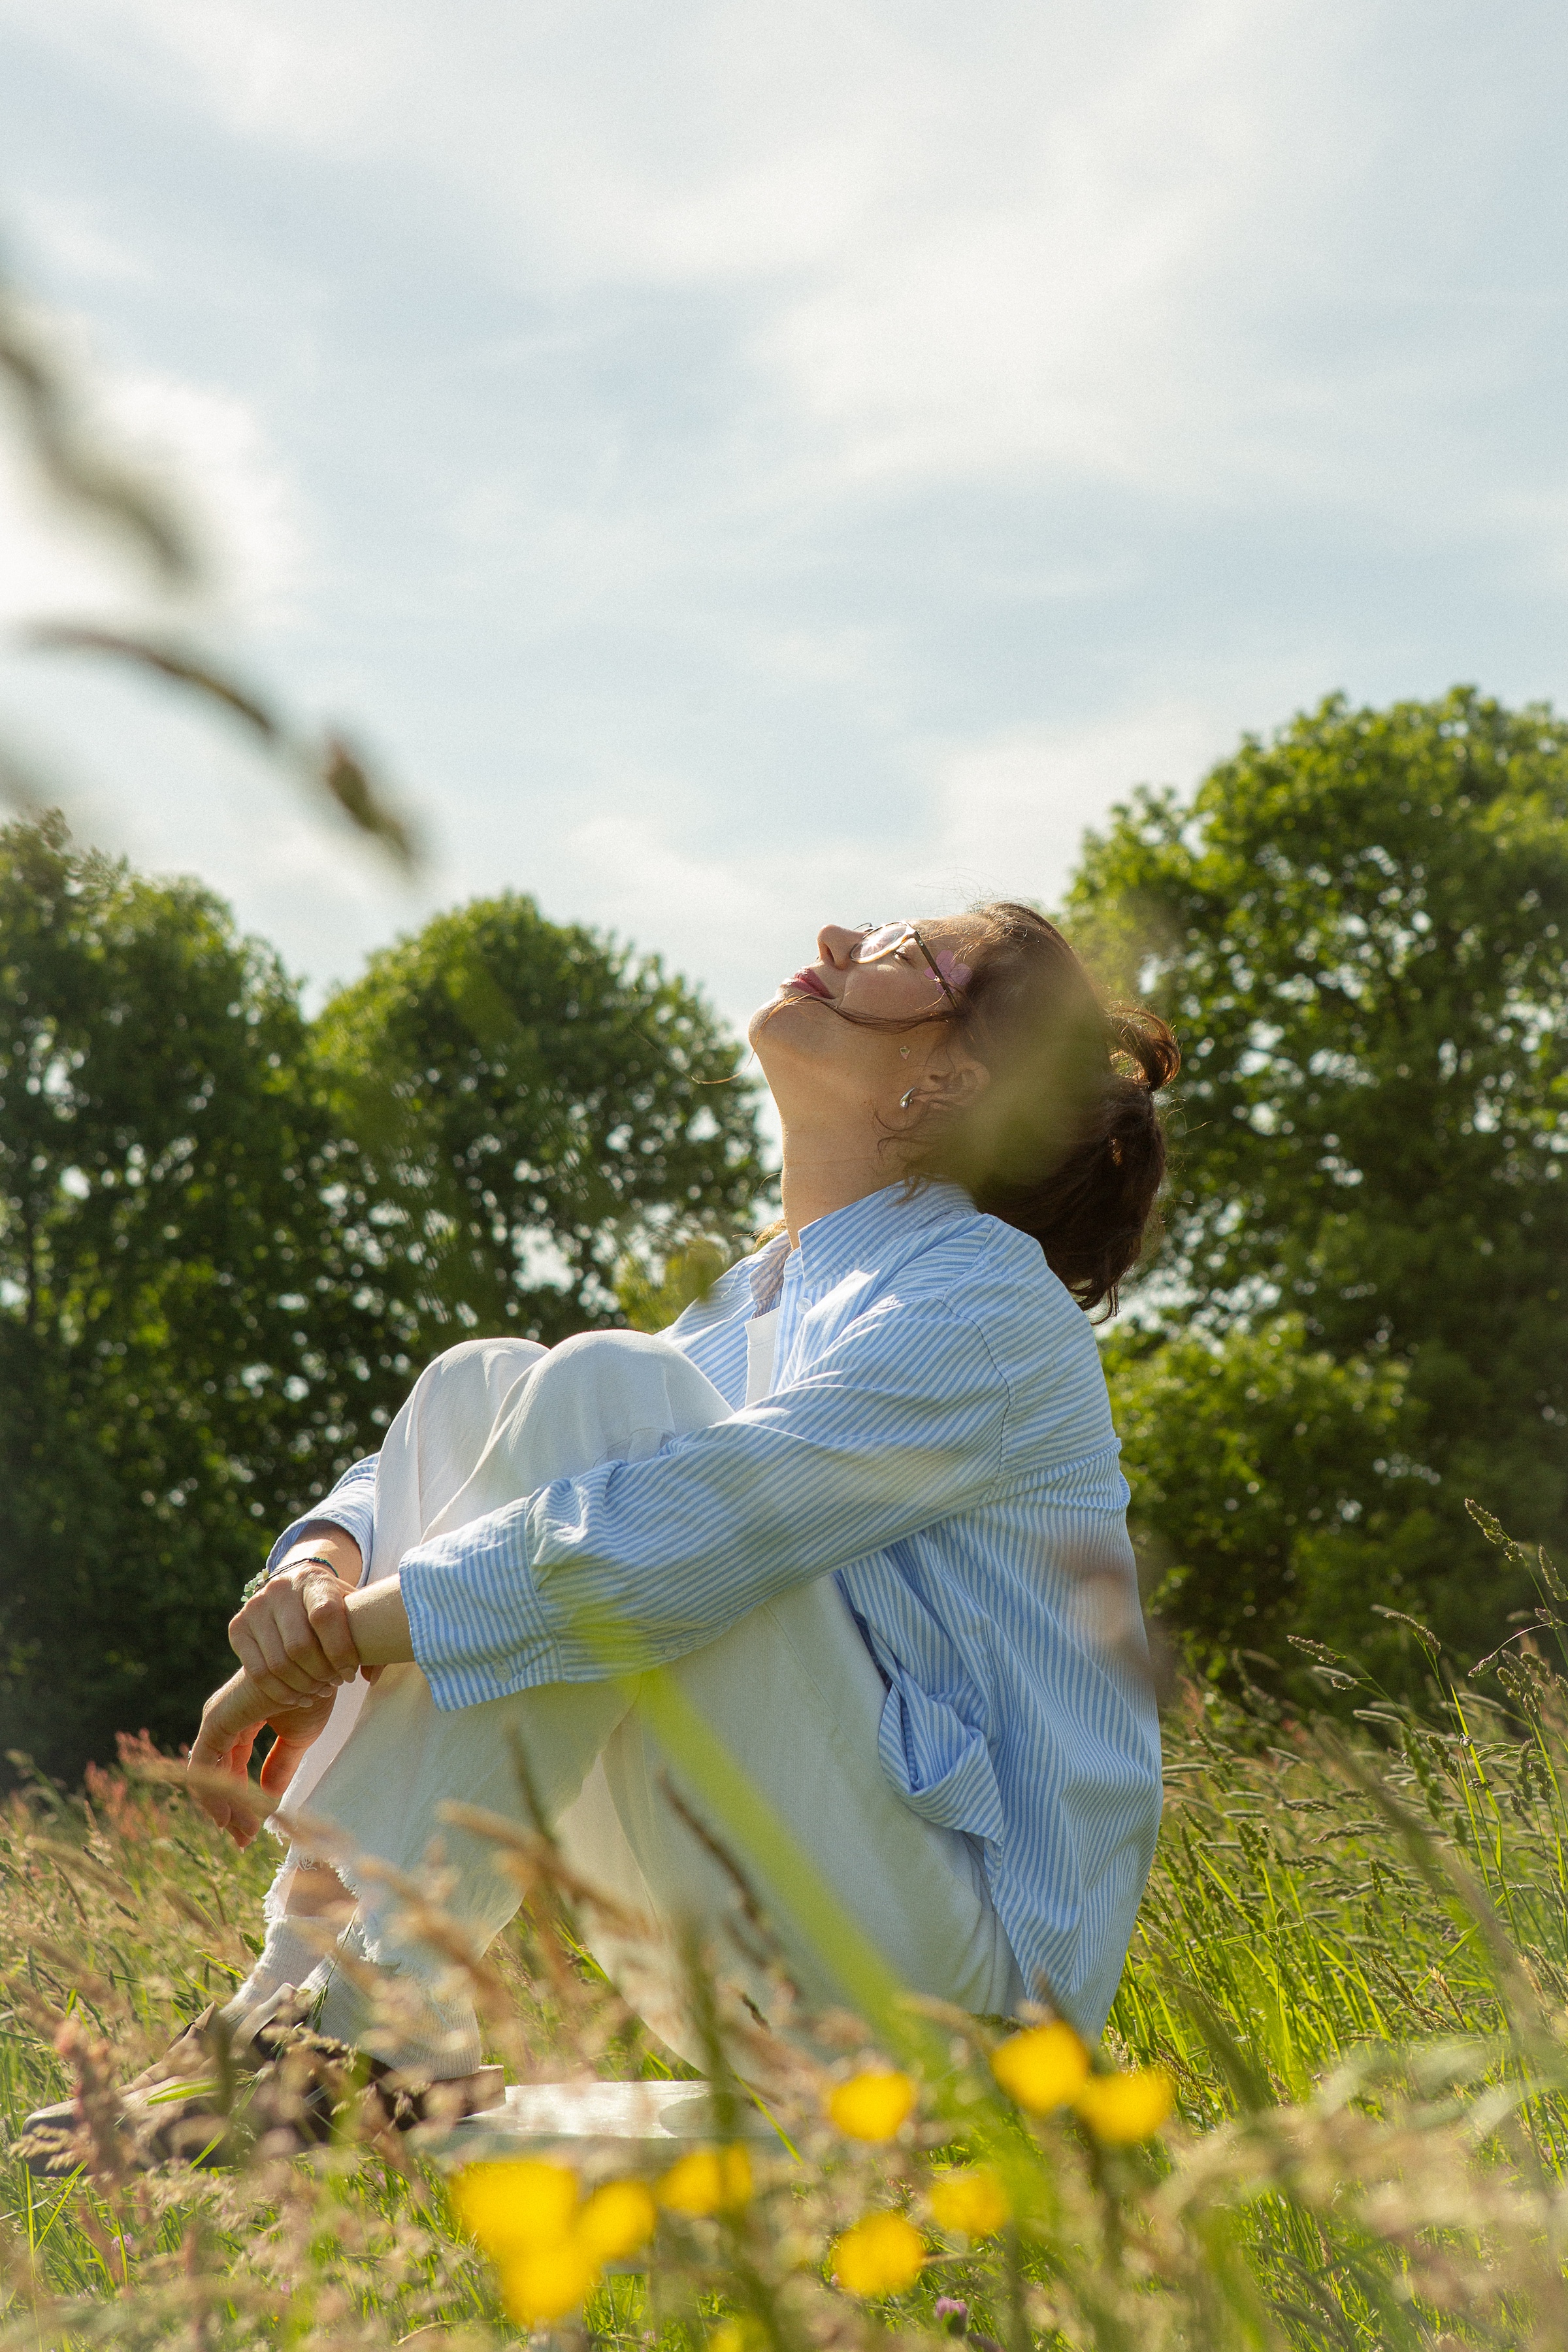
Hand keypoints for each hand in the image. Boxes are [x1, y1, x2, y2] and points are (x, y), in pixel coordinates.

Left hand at [187, 1670, 337, 1847]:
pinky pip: (203, 1765)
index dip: (240, 1800)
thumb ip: (280, 1765)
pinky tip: (227, 1815)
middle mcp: (224, 1719)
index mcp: (241, 1720)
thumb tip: (268, 1800)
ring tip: (241, 1833)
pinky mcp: (216, 1720)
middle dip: (230, 1811)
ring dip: (221, 1808)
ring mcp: (217, 1719)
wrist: (321, 1664)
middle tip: (244, 1841)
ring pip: (206, 1775)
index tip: (252, 1830)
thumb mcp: (298, 1736)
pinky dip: (211, 1792)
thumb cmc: (315, 1689)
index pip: (231, 1768)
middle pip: (216, 1776)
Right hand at [229, 1545, 361, 1707]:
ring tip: (320, 1691)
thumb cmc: (331, 1604)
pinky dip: (281, 1693)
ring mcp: (254, 1607)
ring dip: (303, 1687)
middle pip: (300, 1647)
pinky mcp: (237, 1627)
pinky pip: (258, 1673)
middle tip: (334, 1684)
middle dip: (322, 1675)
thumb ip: (371, 1638)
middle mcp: (279, 1589)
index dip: (340, 1651)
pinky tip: (299, 1697)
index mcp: (313, 1579)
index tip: (351, 1673)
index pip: (325, 1616)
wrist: (295, 1588)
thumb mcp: (353, 1609)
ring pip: (278, 1665)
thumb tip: (371, 1676)